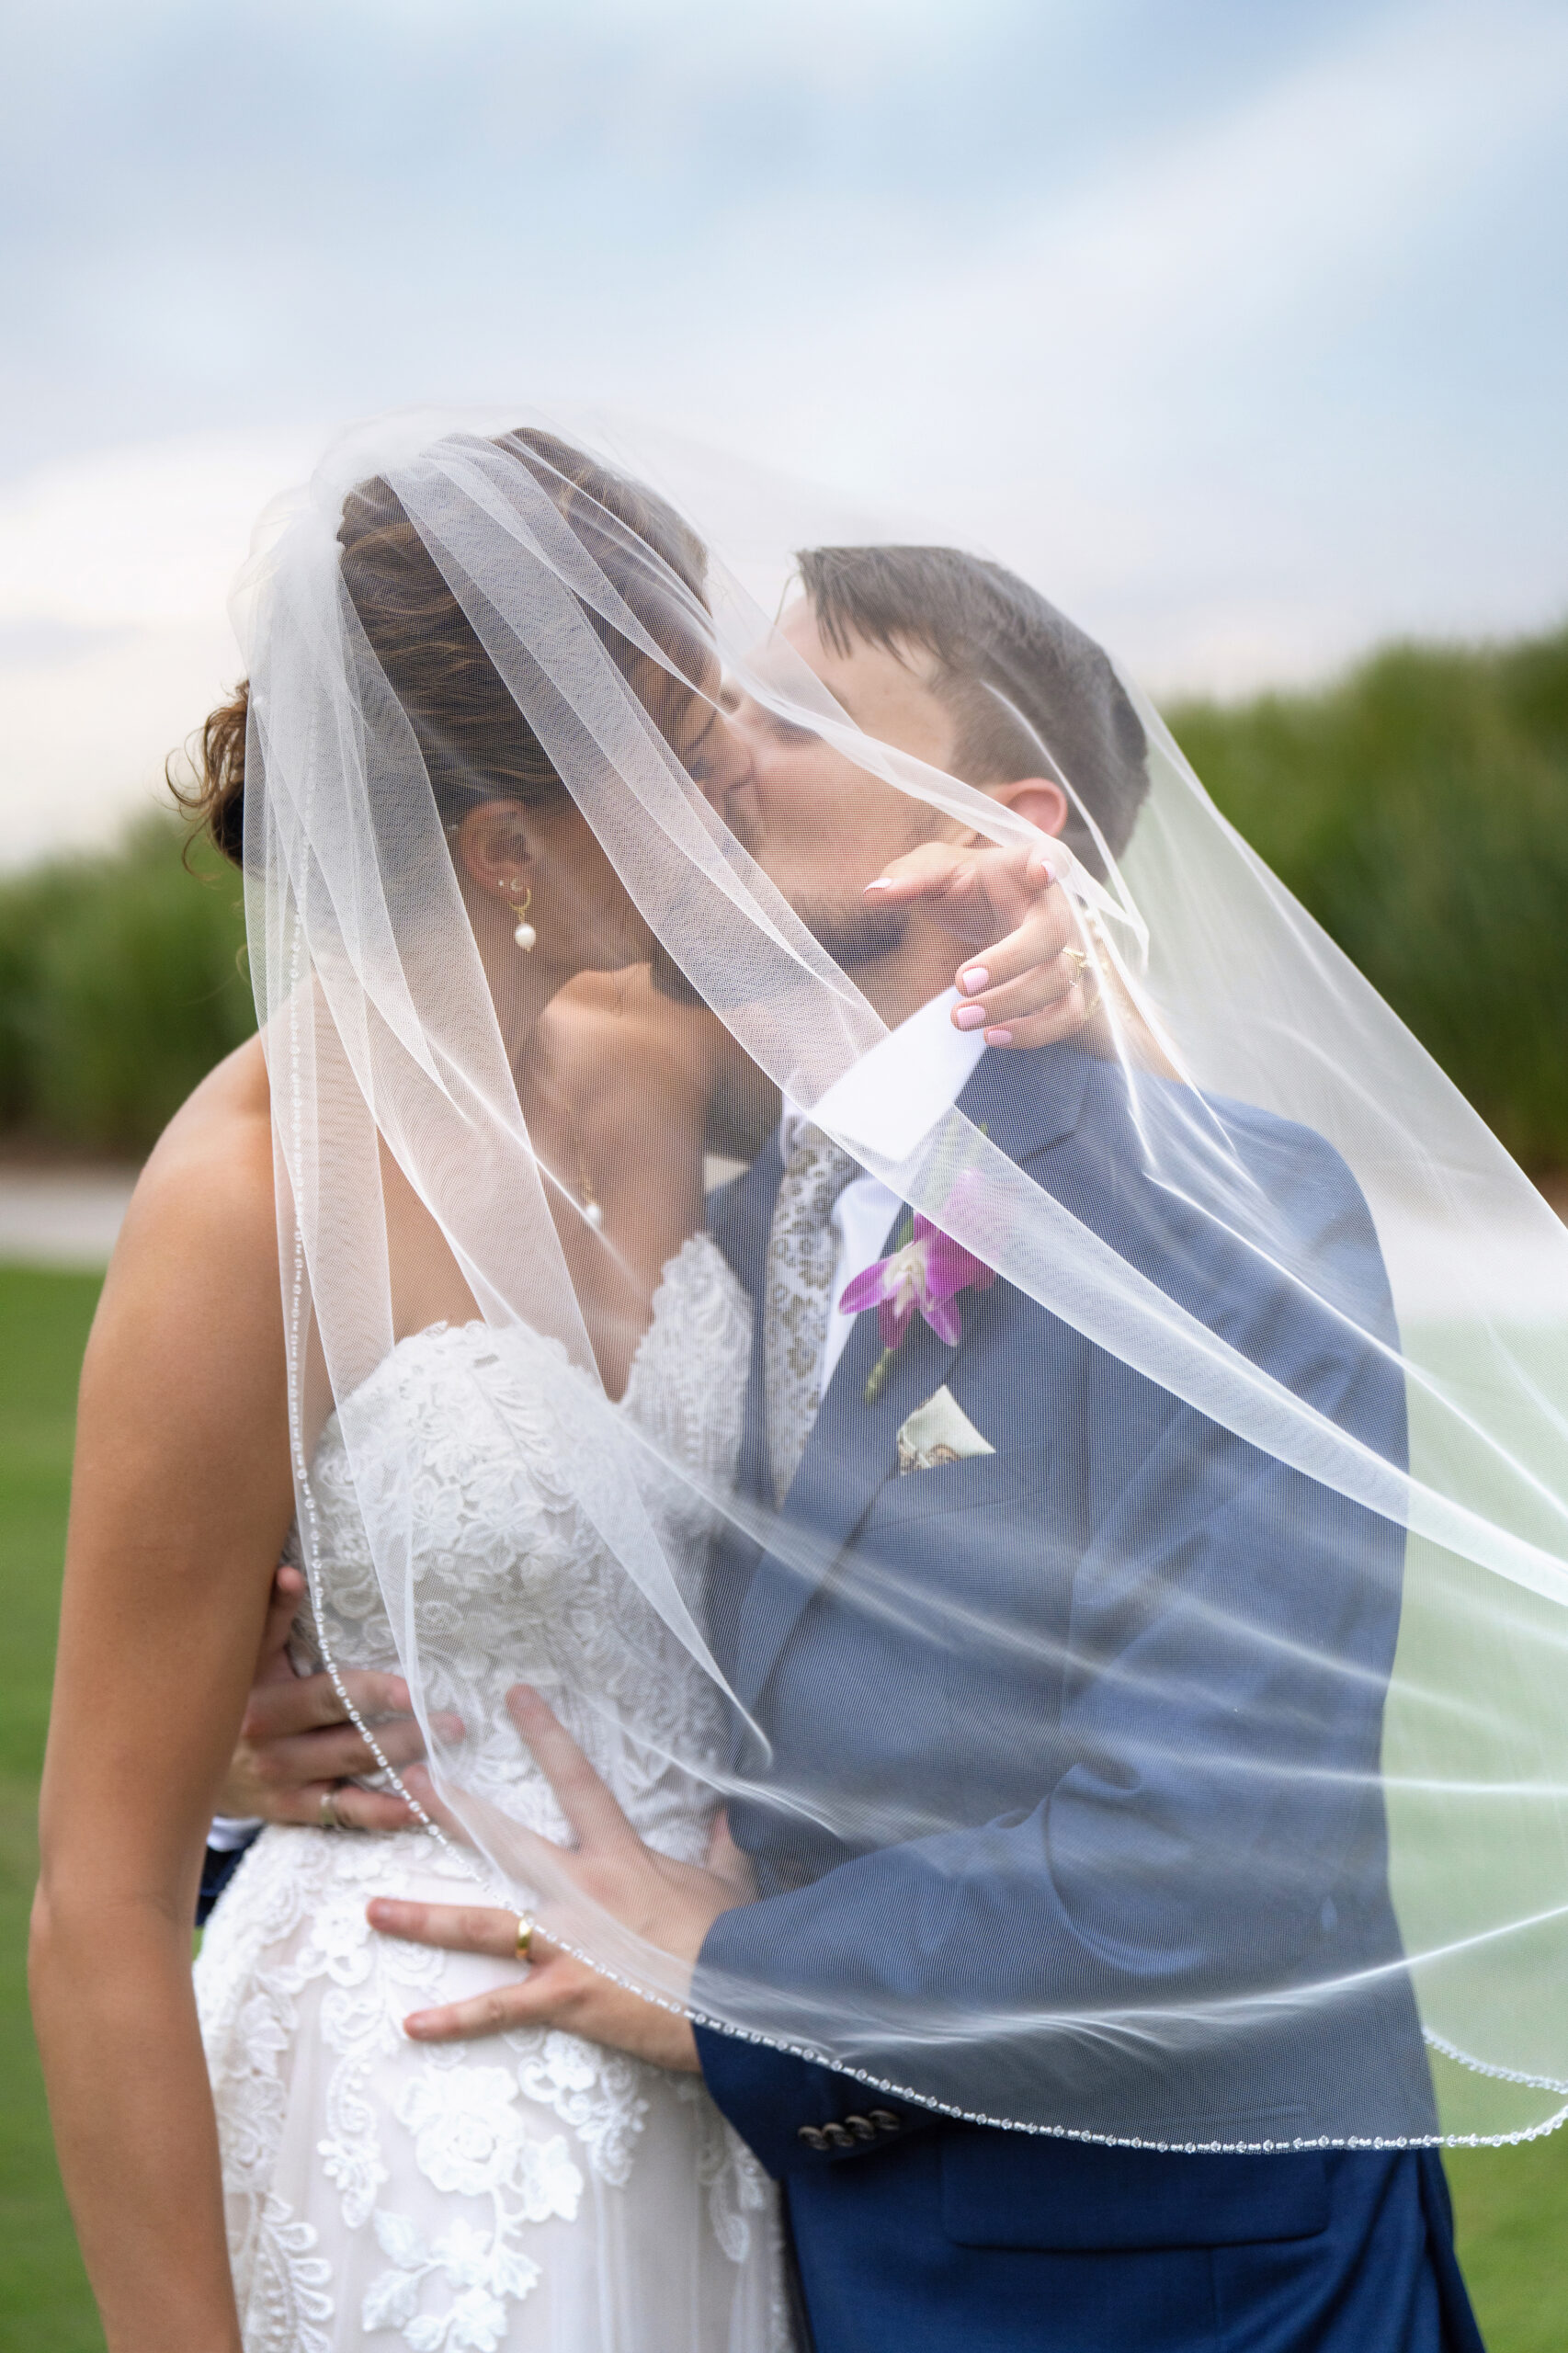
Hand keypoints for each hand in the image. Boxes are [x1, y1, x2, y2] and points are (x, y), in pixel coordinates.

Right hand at [215, 1564, 437, 1830]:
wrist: (183, 1761)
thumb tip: (289, 1572)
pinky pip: (344, 1811)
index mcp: (259, 1691)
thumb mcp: (244, 1656)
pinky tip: (420, 1805)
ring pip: (350, 1762)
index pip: (324, 1690)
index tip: (409, 1690)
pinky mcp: (288, 1806)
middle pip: (346, 1729)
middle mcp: (266, 1735)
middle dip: (403, 1724)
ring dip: (404, 1754)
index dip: (366, 1690)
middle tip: (450, 1720)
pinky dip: (384, 1811)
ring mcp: (277, 1774)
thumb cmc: (232, 1692)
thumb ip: (269, 1617)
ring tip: (447, 1740)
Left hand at [367, 1687, 747, 2064]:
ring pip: (479, 1925)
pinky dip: (455, 2021)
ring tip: (372, 1910)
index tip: (516, 1696)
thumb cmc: (738, 1940)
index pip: (577, 1780)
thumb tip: (724, 1818)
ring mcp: (565, 1944)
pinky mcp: (563, 1996)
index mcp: (620, 1854)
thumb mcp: (731, 1883)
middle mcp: (580, 1890)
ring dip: (422, 1917)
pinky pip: (499, 2010)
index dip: (546, 1735)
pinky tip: (412, 2027)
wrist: (741, 2000)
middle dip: (453, 1811)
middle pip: (503, 1842)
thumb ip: (721, 1848)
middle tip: (408, 1781)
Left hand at [864, 839, 1097, 1048]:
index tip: (1045, 870)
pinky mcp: (1069, 988)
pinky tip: (992, 1038)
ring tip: (960, 1019)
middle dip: (1009, 961)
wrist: (991, 915)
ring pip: (1060, 978)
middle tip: (961, 983)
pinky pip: (1068, 1015)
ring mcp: (1069, 949)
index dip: (1052, 862)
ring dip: (1011, 1004)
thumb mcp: (935, 873)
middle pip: (1052, 932)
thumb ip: (908, 878)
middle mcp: (1056, 906)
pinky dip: (1034, 1031)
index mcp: (1026, 865)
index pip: (1050, 853)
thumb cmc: (967, 888)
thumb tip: (874, 895)